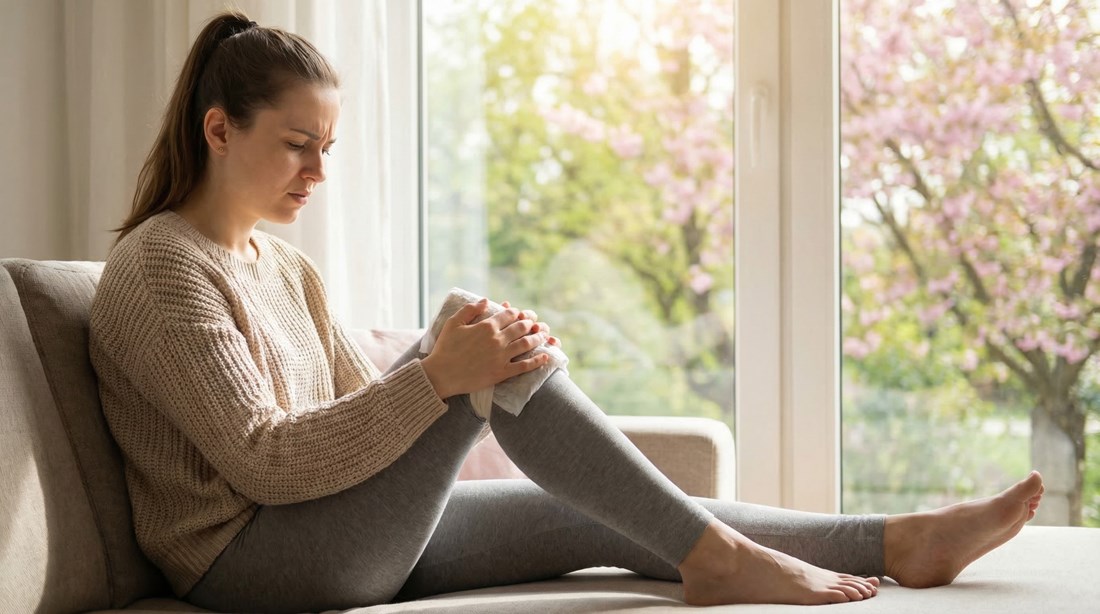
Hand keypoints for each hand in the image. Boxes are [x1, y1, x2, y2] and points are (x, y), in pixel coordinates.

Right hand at [420, 299, 551, 399]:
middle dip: (530, 322)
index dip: (516, 312)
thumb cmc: (445, 348)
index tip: (519, 313)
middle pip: (521, 327)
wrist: (441, 375)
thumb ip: (470, 310)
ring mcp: (501, 357)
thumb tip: (485, 300)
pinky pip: (524, 366)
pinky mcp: (502, 372)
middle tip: (534, 322)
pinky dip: (537, 361)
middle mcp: (497, 340)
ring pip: (526, 344)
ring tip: (544, 335)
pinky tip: (545, 357)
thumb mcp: (453, 323)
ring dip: (538, 338)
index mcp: (486, 326)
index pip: (508, 314)